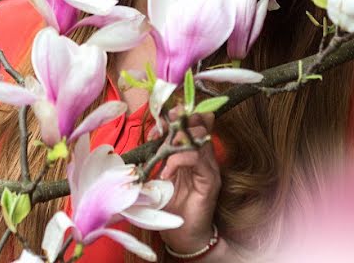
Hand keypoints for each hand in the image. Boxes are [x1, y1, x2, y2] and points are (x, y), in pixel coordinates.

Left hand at [157, 107, 220, 254]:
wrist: (183, 237)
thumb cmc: (169, 206)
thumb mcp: (157, 175)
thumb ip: (155, 157)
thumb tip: (143, 140)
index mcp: (192, 152)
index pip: (193, 122)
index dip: (178, 116)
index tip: (159, 122)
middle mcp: (204, 156)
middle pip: (200, 123)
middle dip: (179, 121)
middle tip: (161, 131)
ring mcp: (209, 167)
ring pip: (199, 137)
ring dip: (177, 139)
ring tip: (162, 152)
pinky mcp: (210, 180)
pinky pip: (196, 158)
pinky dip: (177, 160)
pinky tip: (165, 173)